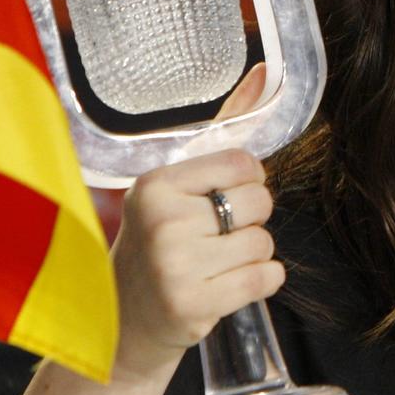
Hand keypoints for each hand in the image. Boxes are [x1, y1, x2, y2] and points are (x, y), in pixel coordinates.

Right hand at [108, 67, 282, 380]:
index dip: (246, 184)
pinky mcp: (193, 305)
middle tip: (214, 239)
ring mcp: (175, 267)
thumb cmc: (161, 245)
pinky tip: (227, 286)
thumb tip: (266, 71)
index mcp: (155, 184)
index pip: (244, 164)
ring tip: (214, 265)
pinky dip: (261, 282)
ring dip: (251, 256)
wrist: (125, 323)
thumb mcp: (177, 187)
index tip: (219, 201)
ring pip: (265, 243)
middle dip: (250, 222)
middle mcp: (162, 222)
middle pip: (261, 204)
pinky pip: (268, 278)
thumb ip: (224, 130)